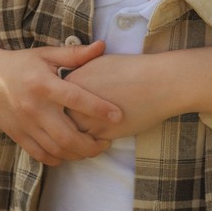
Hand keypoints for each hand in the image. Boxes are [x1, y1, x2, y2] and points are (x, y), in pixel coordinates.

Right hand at [0, 41, 121, 164]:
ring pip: (56, 149)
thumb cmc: (20, 64)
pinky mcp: (18, 136)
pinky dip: (59, 158)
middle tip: (107, 141)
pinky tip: (70, 153)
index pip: (75, 99)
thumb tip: (102, 46)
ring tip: (92, 148)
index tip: (118, 116)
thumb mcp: (45, 54)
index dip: (98, 109)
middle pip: (67, 135)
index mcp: (44, 85)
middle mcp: (34, 108)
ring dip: (78, 154)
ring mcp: (25, 125)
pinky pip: (41, 155)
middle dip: (91, 144)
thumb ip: (74, 54)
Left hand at [66, 45, 211, 139]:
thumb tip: (68, 82)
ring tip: (71, 143)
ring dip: (69, 141)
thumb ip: (80, 73)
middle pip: (56, 120)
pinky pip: (87, 145)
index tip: (53, 111)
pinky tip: (92, 145)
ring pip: (69, 137)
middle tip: (55, 130)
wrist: (158, 81)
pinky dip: (87, 147)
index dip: (52, 107)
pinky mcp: (105, 133)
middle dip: (54, 126)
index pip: (52, 100)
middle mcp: (77, 102)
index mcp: (74, 81)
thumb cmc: (132, 69)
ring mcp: (90, 119)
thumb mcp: (100, 63)